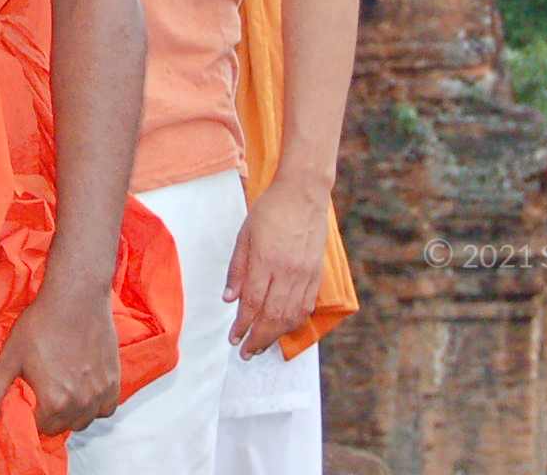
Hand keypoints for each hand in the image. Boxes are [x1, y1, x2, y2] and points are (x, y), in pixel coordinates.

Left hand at [0, 280, 122, 435]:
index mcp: (54, 403)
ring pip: (85, 420)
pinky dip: (96, 405)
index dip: (33, 413)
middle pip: (63, 427)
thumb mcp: (9, 356)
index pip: (41, 428)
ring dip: (73, 412)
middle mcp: (81, 405)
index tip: (31, 396)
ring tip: (64, 389)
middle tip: (46, 389)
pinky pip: (106, 409)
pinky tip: (84, 388)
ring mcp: (101, 394)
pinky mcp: (114, 382)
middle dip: (52, 415)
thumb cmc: (40, 324)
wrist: (76, 297)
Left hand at [223, 180, 329, 358]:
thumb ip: (237, 269)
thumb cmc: (270, 210)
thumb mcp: (244, 234)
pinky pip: (306, 307)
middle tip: (246, 352)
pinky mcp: (317, 274)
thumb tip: (229, 299)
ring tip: (261, 346)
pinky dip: (294, 323)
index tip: (233, 338)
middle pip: (272, 316)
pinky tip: (283, 329)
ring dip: (275, 336)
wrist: (303, 194)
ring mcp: (305, 274)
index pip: (252, 302)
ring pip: (291, 316)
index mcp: (265, 260)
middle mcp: (287, 271)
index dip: (242, 325)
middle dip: (258, 338)